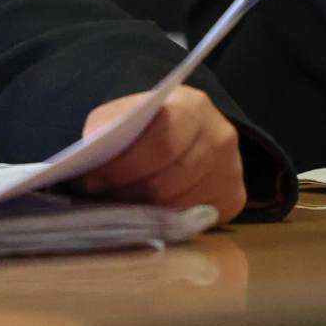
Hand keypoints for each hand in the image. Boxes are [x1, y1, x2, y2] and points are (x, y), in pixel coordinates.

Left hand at [73, 86, 245, 223]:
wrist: (195, 130)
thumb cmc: (154, 121)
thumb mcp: (130, 109)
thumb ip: (108, 123)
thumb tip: (92, 144)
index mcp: (194, 107)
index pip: (161, 145)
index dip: (123, 167)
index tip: (91, 180)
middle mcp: (221, 138)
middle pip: (168, 181)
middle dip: (126, 192)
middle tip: (99, 196)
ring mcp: (232, 171)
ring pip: (177, 205)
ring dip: (141, 209)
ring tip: (116, 202)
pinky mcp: (234, 198)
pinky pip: (191, 219)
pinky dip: (162, 218)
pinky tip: (144, 209)